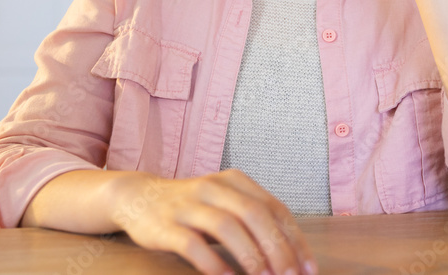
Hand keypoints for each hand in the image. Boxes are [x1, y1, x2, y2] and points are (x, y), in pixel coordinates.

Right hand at [109, 169, 317, 274]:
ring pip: (226, 226)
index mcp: (235, 181)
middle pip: (254, 214)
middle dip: (277, 249)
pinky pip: (192, 244)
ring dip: (249, 255)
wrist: (139, 197)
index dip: (294, 239)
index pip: (274, 208)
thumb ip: (253, 221)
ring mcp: (188, 205)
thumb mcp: (226, 203)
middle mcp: (214, 187)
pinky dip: (213, 263)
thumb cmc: (193, 207)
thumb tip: (290, 256)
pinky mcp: (165, 225)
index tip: (308, 268)